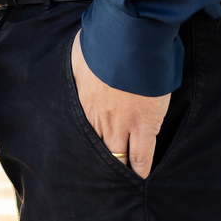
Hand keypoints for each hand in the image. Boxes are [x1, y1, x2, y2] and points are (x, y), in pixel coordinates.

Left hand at [71, 31, 169, 179]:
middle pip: (95, 149)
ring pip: (117, 157)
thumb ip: (78, 67)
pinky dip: (141, 169)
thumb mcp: (80, 54)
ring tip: (119, 182)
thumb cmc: (103, 39)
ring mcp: (122, 125)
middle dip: (97, 161)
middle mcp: (99, 119)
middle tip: (98, 175)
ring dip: (118, 168)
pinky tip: (140, 178)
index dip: (84, 143)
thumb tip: (76, 65)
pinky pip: (142, 156)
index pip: (80, 132)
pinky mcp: (144, 125)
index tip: (84, 151)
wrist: (129, 38)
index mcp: (82, 103)